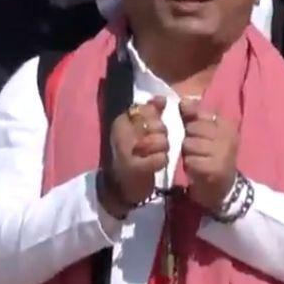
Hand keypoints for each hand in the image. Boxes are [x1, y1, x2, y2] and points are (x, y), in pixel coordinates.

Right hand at [101, 97, 169, 217]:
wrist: (122, 185)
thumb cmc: (134, 153)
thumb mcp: (141, 129)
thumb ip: (151, 112)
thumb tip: (162, 98)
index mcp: (121, 120)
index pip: (145, 109)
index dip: (154, 118)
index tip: (153, 127)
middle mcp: (120, 132)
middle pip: (154, 124)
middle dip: (161, 133)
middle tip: (157, 143)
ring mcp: (125, 149)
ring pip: (159, 140)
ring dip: (163, 148)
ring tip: (158, 153)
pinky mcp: (133, 167)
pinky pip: (159, 158)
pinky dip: (161, 161)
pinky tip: (158, 163)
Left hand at [180, 99, 239, 213]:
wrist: (223, 189)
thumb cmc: (209, 156)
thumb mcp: (202, 133)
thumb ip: (192, 116)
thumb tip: (183, 100)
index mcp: (227, 124)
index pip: (198, 114)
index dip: (192, 126)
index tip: (200, 136)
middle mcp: (228, 136)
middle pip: (192, 128)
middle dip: (189, 140)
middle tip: (198, 151)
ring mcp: (224, 152)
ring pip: (189, 143)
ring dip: (188, 154)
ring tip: (198, 159)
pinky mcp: (216, 168)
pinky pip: (191, 160)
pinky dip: (190, 166)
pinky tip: (198, 170)